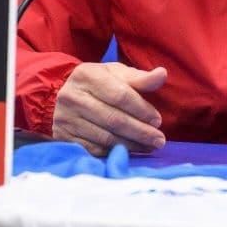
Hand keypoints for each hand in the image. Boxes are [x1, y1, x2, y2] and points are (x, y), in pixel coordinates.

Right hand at [52, 62, 166, 155]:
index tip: (157, 120)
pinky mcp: (64, 137)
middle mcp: (71, 96)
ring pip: (105, 137)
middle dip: (140, 131)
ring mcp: (65, 118)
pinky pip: (95, 150)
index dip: (141, 110)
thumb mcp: (116, 74)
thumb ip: (140, 78)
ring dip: (132, 145)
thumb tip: (162, 74)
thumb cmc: (97, 83)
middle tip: (159, 140)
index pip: (120, 95)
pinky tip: (130, 151)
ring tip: (149, 147)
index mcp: (86, 75)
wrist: (64, 95)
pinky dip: (115, 152)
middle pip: (113, 119)